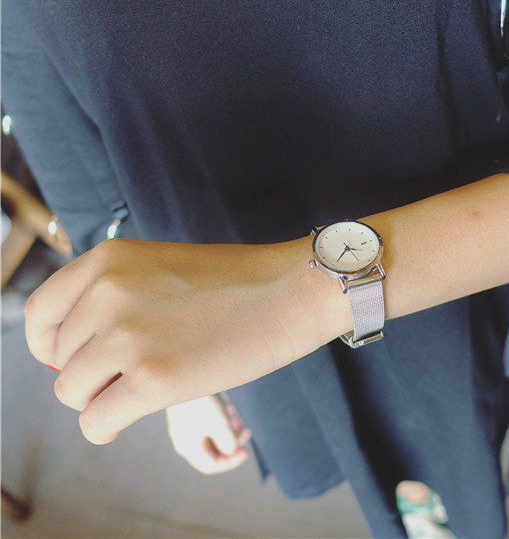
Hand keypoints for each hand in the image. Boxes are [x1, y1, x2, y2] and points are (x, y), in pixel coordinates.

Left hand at [24, 236, 348, 444]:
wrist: (291, 290)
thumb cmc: (235, 282)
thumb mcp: (159, 269)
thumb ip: (111, 298)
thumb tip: (70, 358)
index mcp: (107, 260)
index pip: (40, 314)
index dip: (51, 345)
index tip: (74, 358)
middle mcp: (107, 294)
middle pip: (60, 361)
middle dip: (91, 372)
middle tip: (136, 368)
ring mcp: (127, 337)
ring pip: (74, 394)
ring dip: (103, 397)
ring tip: (148, 384)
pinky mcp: (151, 379)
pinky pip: (96, 424)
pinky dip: (111, 425)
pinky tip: (142, 410)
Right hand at [165, 395, 250, 473]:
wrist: (185, 376)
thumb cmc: (201, 403)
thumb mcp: (219, 425)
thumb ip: (228, 443)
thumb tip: (232, 451)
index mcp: (189, 447)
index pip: (210, 465)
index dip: (230, 462)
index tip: (246, 452)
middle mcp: (185, 438)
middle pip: (213, 448)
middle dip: (232, 441)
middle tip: (246, 431)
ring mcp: (186, 424)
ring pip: (212, 433)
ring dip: (228, 428)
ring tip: (237, 417)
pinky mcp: (190, 411)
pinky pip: (208, 420)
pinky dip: (220, 417)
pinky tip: (228, 406)